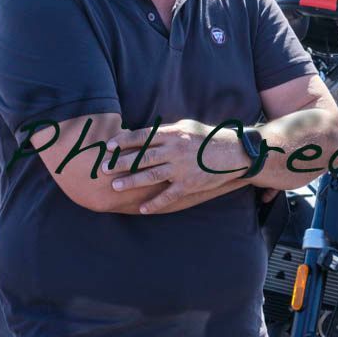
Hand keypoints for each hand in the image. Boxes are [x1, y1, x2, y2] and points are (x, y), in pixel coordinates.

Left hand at [104, 119, 243, 213]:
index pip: (142, 137)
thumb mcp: (187, 127)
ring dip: (131, 182)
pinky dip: (155, 203)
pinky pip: (168, 195)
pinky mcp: (189, 184)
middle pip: (142, 157)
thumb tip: (143, 134)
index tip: (108, 146)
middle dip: (121, 163)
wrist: (234, 153)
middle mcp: (174, 151)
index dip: (123, 142)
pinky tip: (142, 209)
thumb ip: (165, 131)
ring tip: (115, 186)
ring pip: (151, 176)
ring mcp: (181, 169)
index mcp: (173, 134)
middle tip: (103, 169)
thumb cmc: (208, 137)